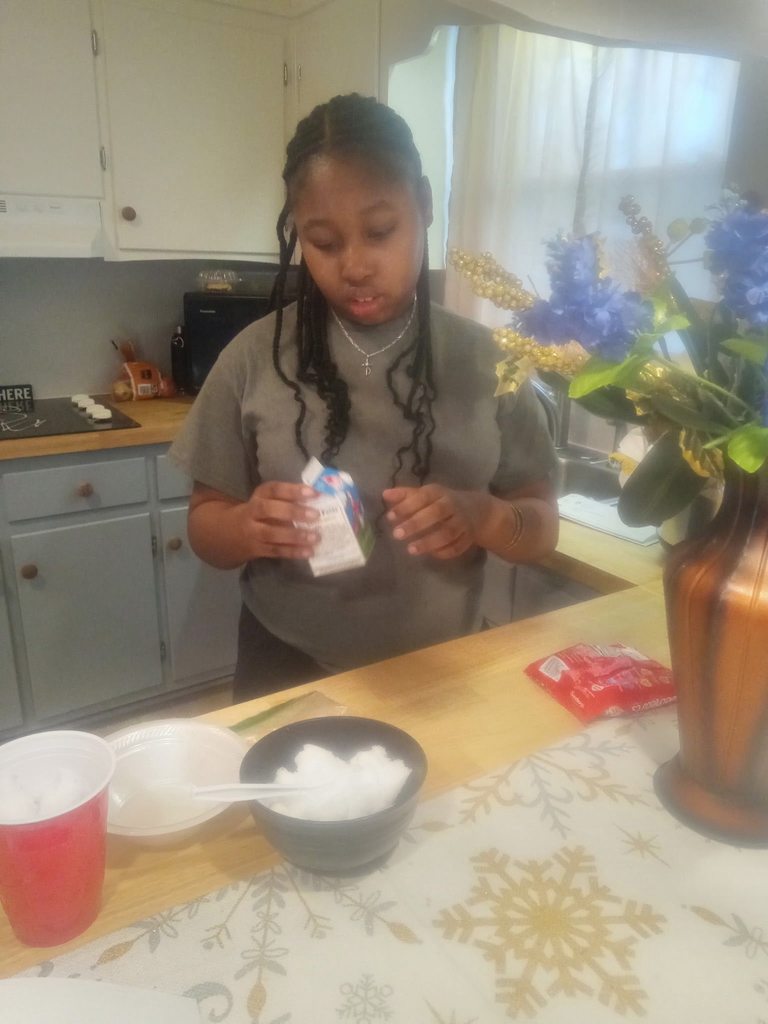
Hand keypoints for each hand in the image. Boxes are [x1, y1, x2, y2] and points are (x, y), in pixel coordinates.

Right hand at [188, 481, 319, 566]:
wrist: (224, 535)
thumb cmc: (255, 514)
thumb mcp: (264, 502)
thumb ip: (285, 500)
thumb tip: (318, 499)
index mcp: (257, 497)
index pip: (273, 489)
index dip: (292, 490)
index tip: (312, 491)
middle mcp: (252, 513)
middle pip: (268, 510)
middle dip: (293, 512)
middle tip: (315, 515)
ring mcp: (252, 533)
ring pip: (272, 534)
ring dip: (295, 536)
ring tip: (315, 537)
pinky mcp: (256, 549)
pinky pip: (275, 551)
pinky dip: (292, 552)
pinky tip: (308, 552)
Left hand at [382, 484, 483, 559]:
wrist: (477, 511)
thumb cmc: (443, 502)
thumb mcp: (426, 495)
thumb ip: (405, 495)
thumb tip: (385, 494)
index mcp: (440, 493)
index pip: (424, 497)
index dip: (407, 506)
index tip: (390, 517)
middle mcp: (453, 506)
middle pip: (436, 513)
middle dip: (416, 524)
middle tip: (397, 535)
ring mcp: (463, 523)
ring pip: (448, 533)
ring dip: (429, 542)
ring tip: (410, 550)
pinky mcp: (469, 538)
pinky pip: (457, 547)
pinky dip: (443, 552)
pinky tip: (430, 555)